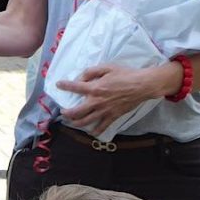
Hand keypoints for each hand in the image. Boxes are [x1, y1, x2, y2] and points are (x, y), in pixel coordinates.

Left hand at [57, 64, 178, 135]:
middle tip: (63, 111)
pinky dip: (95, 131)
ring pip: (86, 121)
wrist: (141, 86)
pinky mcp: (113, 116)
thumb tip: (81, 78)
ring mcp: (104, 111)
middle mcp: (97, 102)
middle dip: (67, 113)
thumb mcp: (107, 67)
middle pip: (76, 111)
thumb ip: (92, 72)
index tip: (58, 85)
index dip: (64, 86)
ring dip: (76, 123)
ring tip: (72, 122)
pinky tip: (91, 131)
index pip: (75, 87)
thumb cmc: (125, 74)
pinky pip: (102, 127)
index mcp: (95, 88)